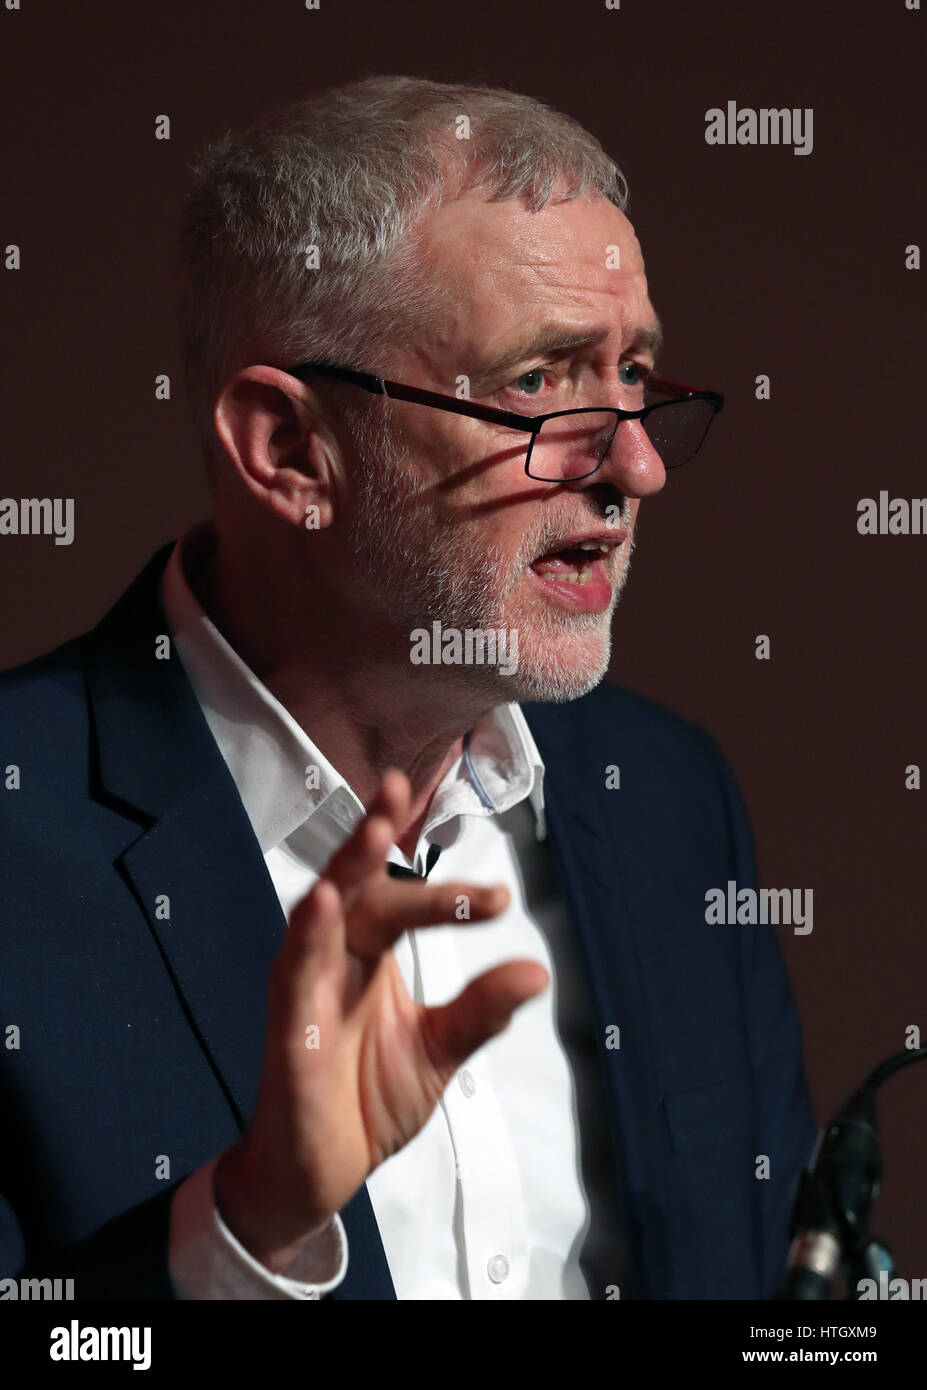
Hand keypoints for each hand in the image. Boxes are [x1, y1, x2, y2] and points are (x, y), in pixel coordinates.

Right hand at [214, 767, 548, 1270]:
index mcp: (366, 955)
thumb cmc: (364, 1098)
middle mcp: (332, 959)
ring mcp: (305, 989)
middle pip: (352, 884)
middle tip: (400, 789)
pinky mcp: (287, 1028)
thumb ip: (479, 1009)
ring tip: (372, 828)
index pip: (396, 900)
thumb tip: (536, 969)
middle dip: (372, 834)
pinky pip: (293, 975)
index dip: (441, 890)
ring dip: (344, 868)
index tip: (500, 898)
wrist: (321, 1173)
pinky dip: (306, 938)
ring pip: (320, 915)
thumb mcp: (438, 1049)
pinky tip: (322, 903)